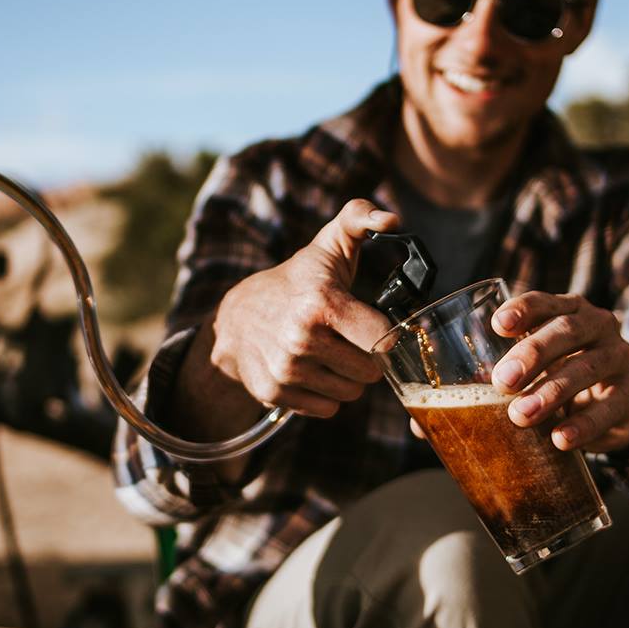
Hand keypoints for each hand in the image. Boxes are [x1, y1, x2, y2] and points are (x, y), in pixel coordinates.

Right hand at [208, 199, 398, 417]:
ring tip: (329, 354)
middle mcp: (301, 339)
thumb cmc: (297, 280)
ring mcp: (285, 369)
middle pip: (369, 372)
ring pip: (350, 394)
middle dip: (365, 358)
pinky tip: (311, 371)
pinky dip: (324, 395)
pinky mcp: (273, 393)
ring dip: (346, 378)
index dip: (385, 335)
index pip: (382, 340)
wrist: (236, 316)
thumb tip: (392, 218)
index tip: (374, 325)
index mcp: (321, 303)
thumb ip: (361, 218)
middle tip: (348, 340)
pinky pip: (326, 409)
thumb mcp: (327, 245)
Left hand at [490, 291, 628, 451]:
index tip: (498, 325)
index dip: (523, 309)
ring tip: (521, 415)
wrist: (613, 408)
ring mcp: (620, 357)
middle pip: (566, 330)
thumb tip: (438, 412)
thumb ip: (501, 375)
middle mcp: (598, 326)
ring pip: (588, 367)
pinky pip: (611, 406)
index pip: (545, 301)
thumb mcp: (536, 368)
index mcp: (569, 311)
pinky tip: (561, 439)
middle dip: (532, 354)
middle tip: (502, 382)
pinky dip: (584, 424)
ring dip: (552, 392)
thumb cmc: (561, 377)